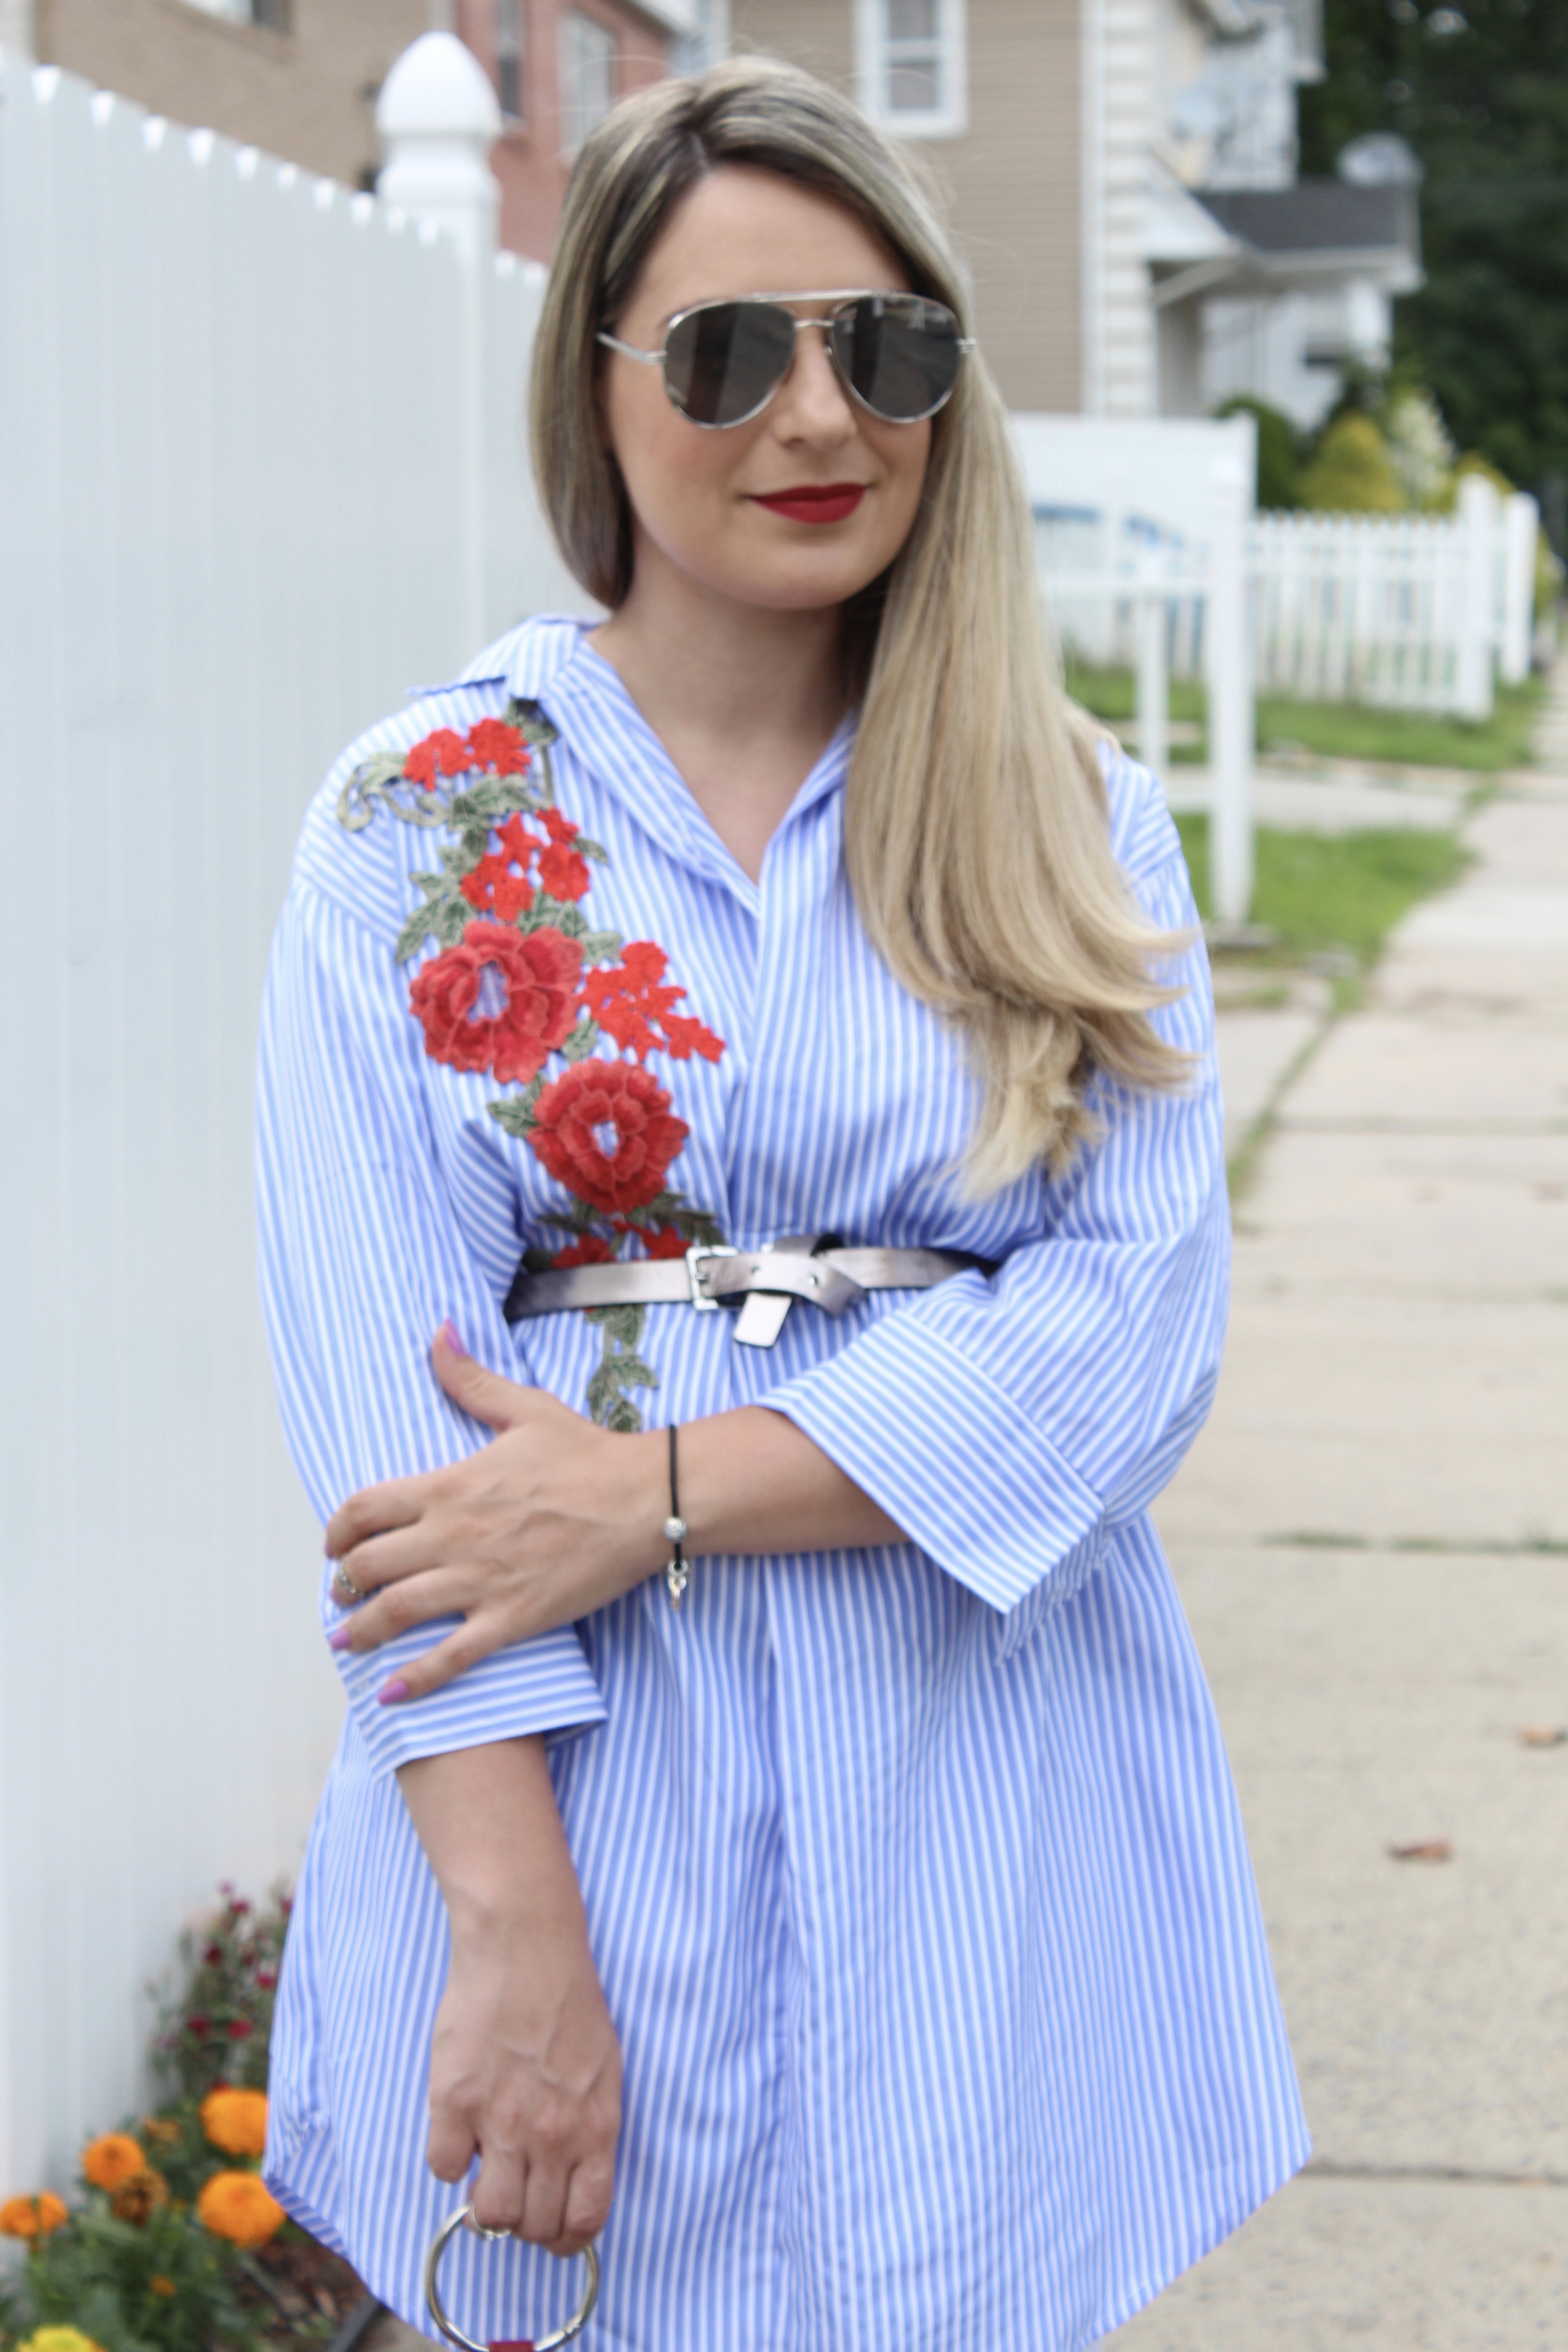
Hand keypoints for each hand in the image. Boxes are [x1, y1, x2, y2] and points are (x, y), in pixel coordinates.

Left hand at [325, 1326, 664, 1700]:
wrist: (646, 1499)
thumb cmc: (589, 1454)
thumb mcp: (525, 1408)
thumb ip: (470, 1379)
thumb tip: (439, 1332)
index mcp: (450, 1486)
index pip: (365, 1508)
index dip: (338, 1530)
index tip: (335, 1544)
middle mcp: (454, 1535)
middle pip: (368, 1566)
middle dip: (343, 1582)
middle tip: (342, 1592)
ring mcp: (480, 1581)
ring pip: (396, 1613)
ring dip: (360, 1630)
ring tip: (347, 1638)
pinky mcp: (512, 1619)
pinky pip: (450, 1658)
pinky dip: (413, 1680)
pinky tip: (389, 1693)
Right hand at [429, 1911, 621, 2255]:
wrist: (525, 1946)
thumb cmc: (568, 2000)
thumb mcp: (602, 2068)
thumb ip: (587, 2127)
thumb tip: (565, 2177)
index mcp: (596, 2126)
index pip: (585, 2220)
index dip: (565, 2238)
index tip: (550, 2230)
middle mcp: (553, 2135)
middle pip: (534, 2226)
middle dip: (523, 2220)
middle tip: (513, 2190)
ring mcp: (502, 2121)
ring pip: (489, 2215)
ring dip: (484, 2201)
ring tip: (486, 2166)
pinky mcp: (455, 2102)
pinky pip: (444, 2167)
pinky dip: (448, 2155)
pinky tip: (459, 2124)